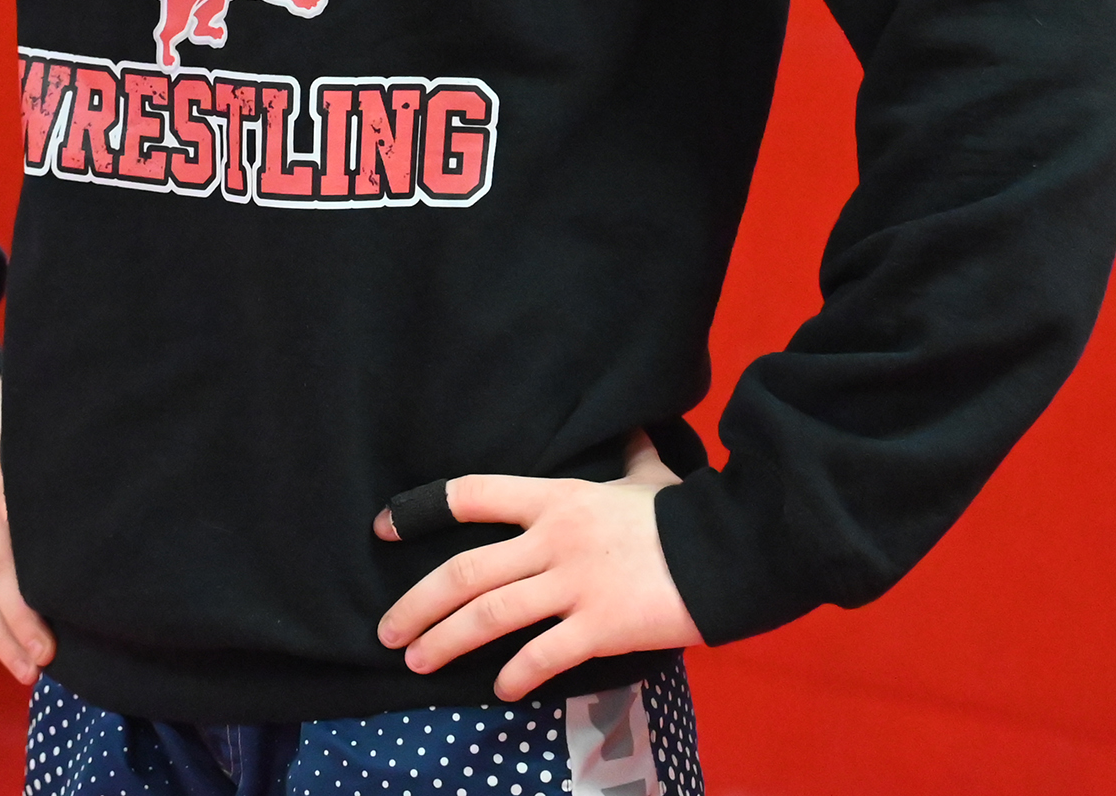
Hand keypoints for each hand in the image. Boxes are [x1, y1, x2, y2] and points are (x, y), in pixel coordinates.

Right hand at [0, 376, 53, 685]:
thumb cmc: (1, 403)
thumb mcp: (37, 422)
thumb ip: (63, 460)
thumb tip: (114, 487)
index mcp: (4, 471)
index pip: (26, 540)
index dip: (43, 587)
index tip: (71, 619)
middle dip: (20, 627)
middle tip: (49, 663)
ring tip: (24, 669)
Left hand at [372, 434, 705, 700]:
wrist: (733, 551)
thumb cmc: (687, 514)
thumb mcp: (650, 475)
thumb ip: (628, 456)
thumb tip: (631, 426)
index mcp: (557, 498)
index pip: (473, 494)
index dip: (422, 509)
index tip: (382, 528)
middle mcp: (554, 540)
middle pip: (465, 571)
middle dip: (417, 604)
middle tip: (388, 632)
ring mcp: (575, 585)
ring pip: (490, 615)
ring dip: (446, 642)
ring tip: (417, 663)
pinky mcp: (601, 627)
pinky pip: (543, 655)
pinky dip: (516, 675)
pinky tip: (501, 689)